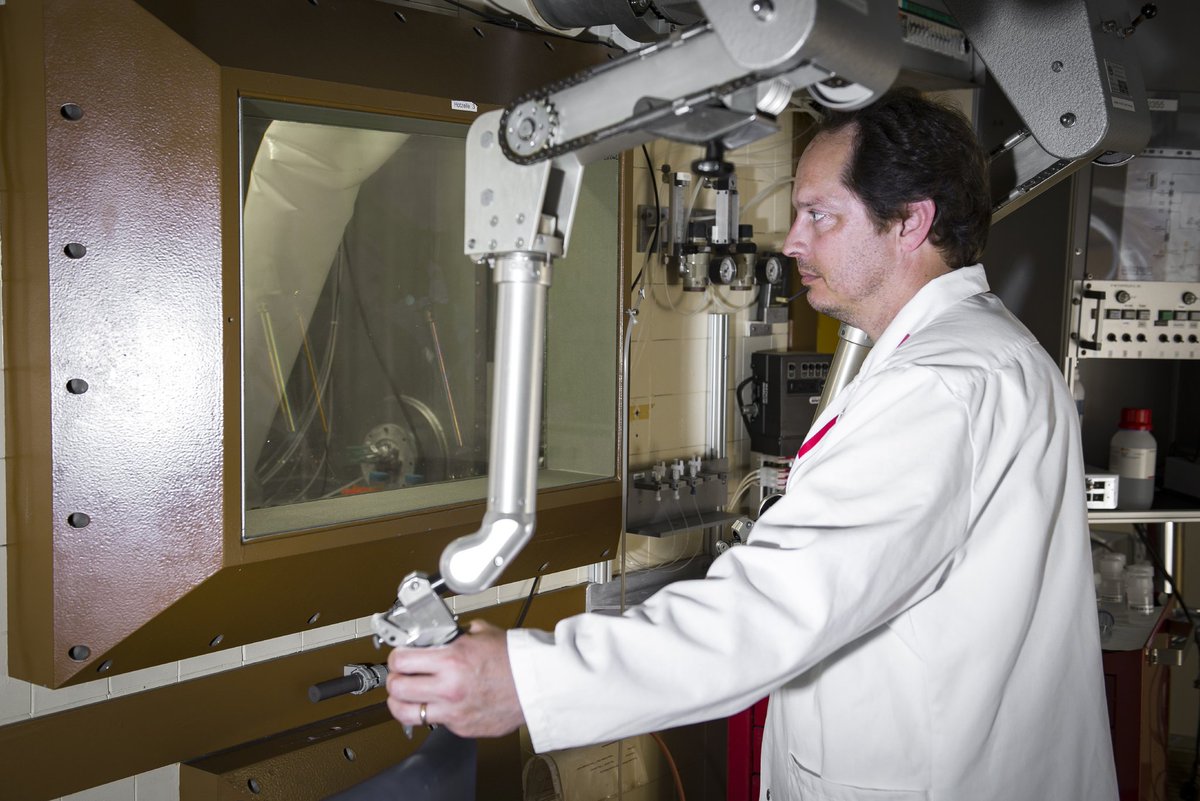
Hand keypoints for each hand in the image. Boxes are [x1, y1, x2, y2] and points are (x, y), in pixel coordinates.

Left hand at [386, 619, 525, 737]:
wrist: (538, 685)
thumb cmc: (516, 660)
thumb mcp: (482, 633)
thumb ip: (456, 635)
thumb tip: (442, 635)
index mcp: (451, 660)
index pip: (401, 660)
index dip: (395, 657)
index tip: (398, 657)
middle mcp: (448, 688)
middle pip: (396, 688)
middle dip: (394, 680)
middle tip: (398, 676)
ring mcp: (453, 712)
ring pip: (406, 713)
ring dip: (401, 703)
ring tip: (405, 696)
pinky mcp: (461, 728)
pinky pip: (435, 722)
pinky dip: (433, 713)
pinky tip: (440, 704)